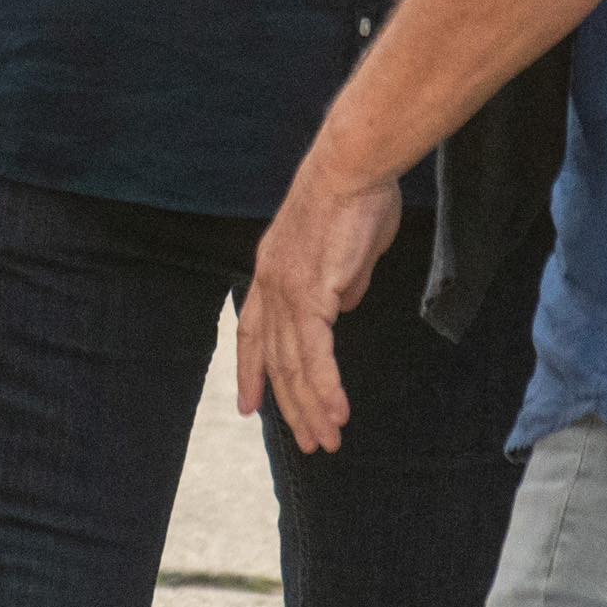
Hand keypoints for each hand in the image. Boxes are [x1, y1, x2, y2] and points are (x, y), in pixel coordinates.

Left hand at [234, 163, 402, 453]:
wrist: (353, 165)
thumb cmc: (356, 196)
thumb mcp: (346, 250)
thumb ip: (341, 282)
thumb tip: (343, 306)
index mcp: (271, 271)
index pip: (251, 332)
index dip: (251, 371)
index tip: (250, 406)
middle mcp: (271, 284)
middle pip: (275, 358)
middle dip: (290, 404)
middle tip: (310, 441)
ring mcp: (287, 290)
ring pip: (295, 365)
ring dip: (313, 407)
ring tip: (328, 440)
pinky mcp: (312, 294)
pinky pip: (317, 354)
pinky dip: (326, 388)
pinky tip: (337, 414)